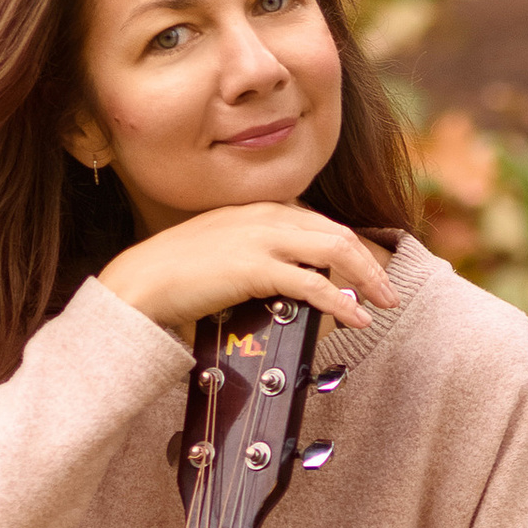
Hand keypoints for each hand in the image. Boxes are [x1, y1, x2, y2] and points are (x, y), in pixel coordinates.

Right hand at [100, 207, 397, 343]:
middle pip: (334, 232)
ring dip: (366, 277)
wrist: (139, 283)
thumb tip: (280, 283)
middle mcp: (263, 216)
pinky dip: (341, 301)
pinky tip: (357, 317)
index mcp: (255, 209)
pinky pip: (312, 282)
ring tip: (384, 302)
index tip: (365, 268)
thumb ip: (251, 256)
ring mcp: (260, 239)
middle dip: (368, 261)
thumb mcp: (218, 252)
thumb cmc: (171, 275)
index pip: (317, 221)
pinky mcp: (256, 268)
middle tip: (387, 290)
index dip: (347, 245)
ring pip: (333, 250)